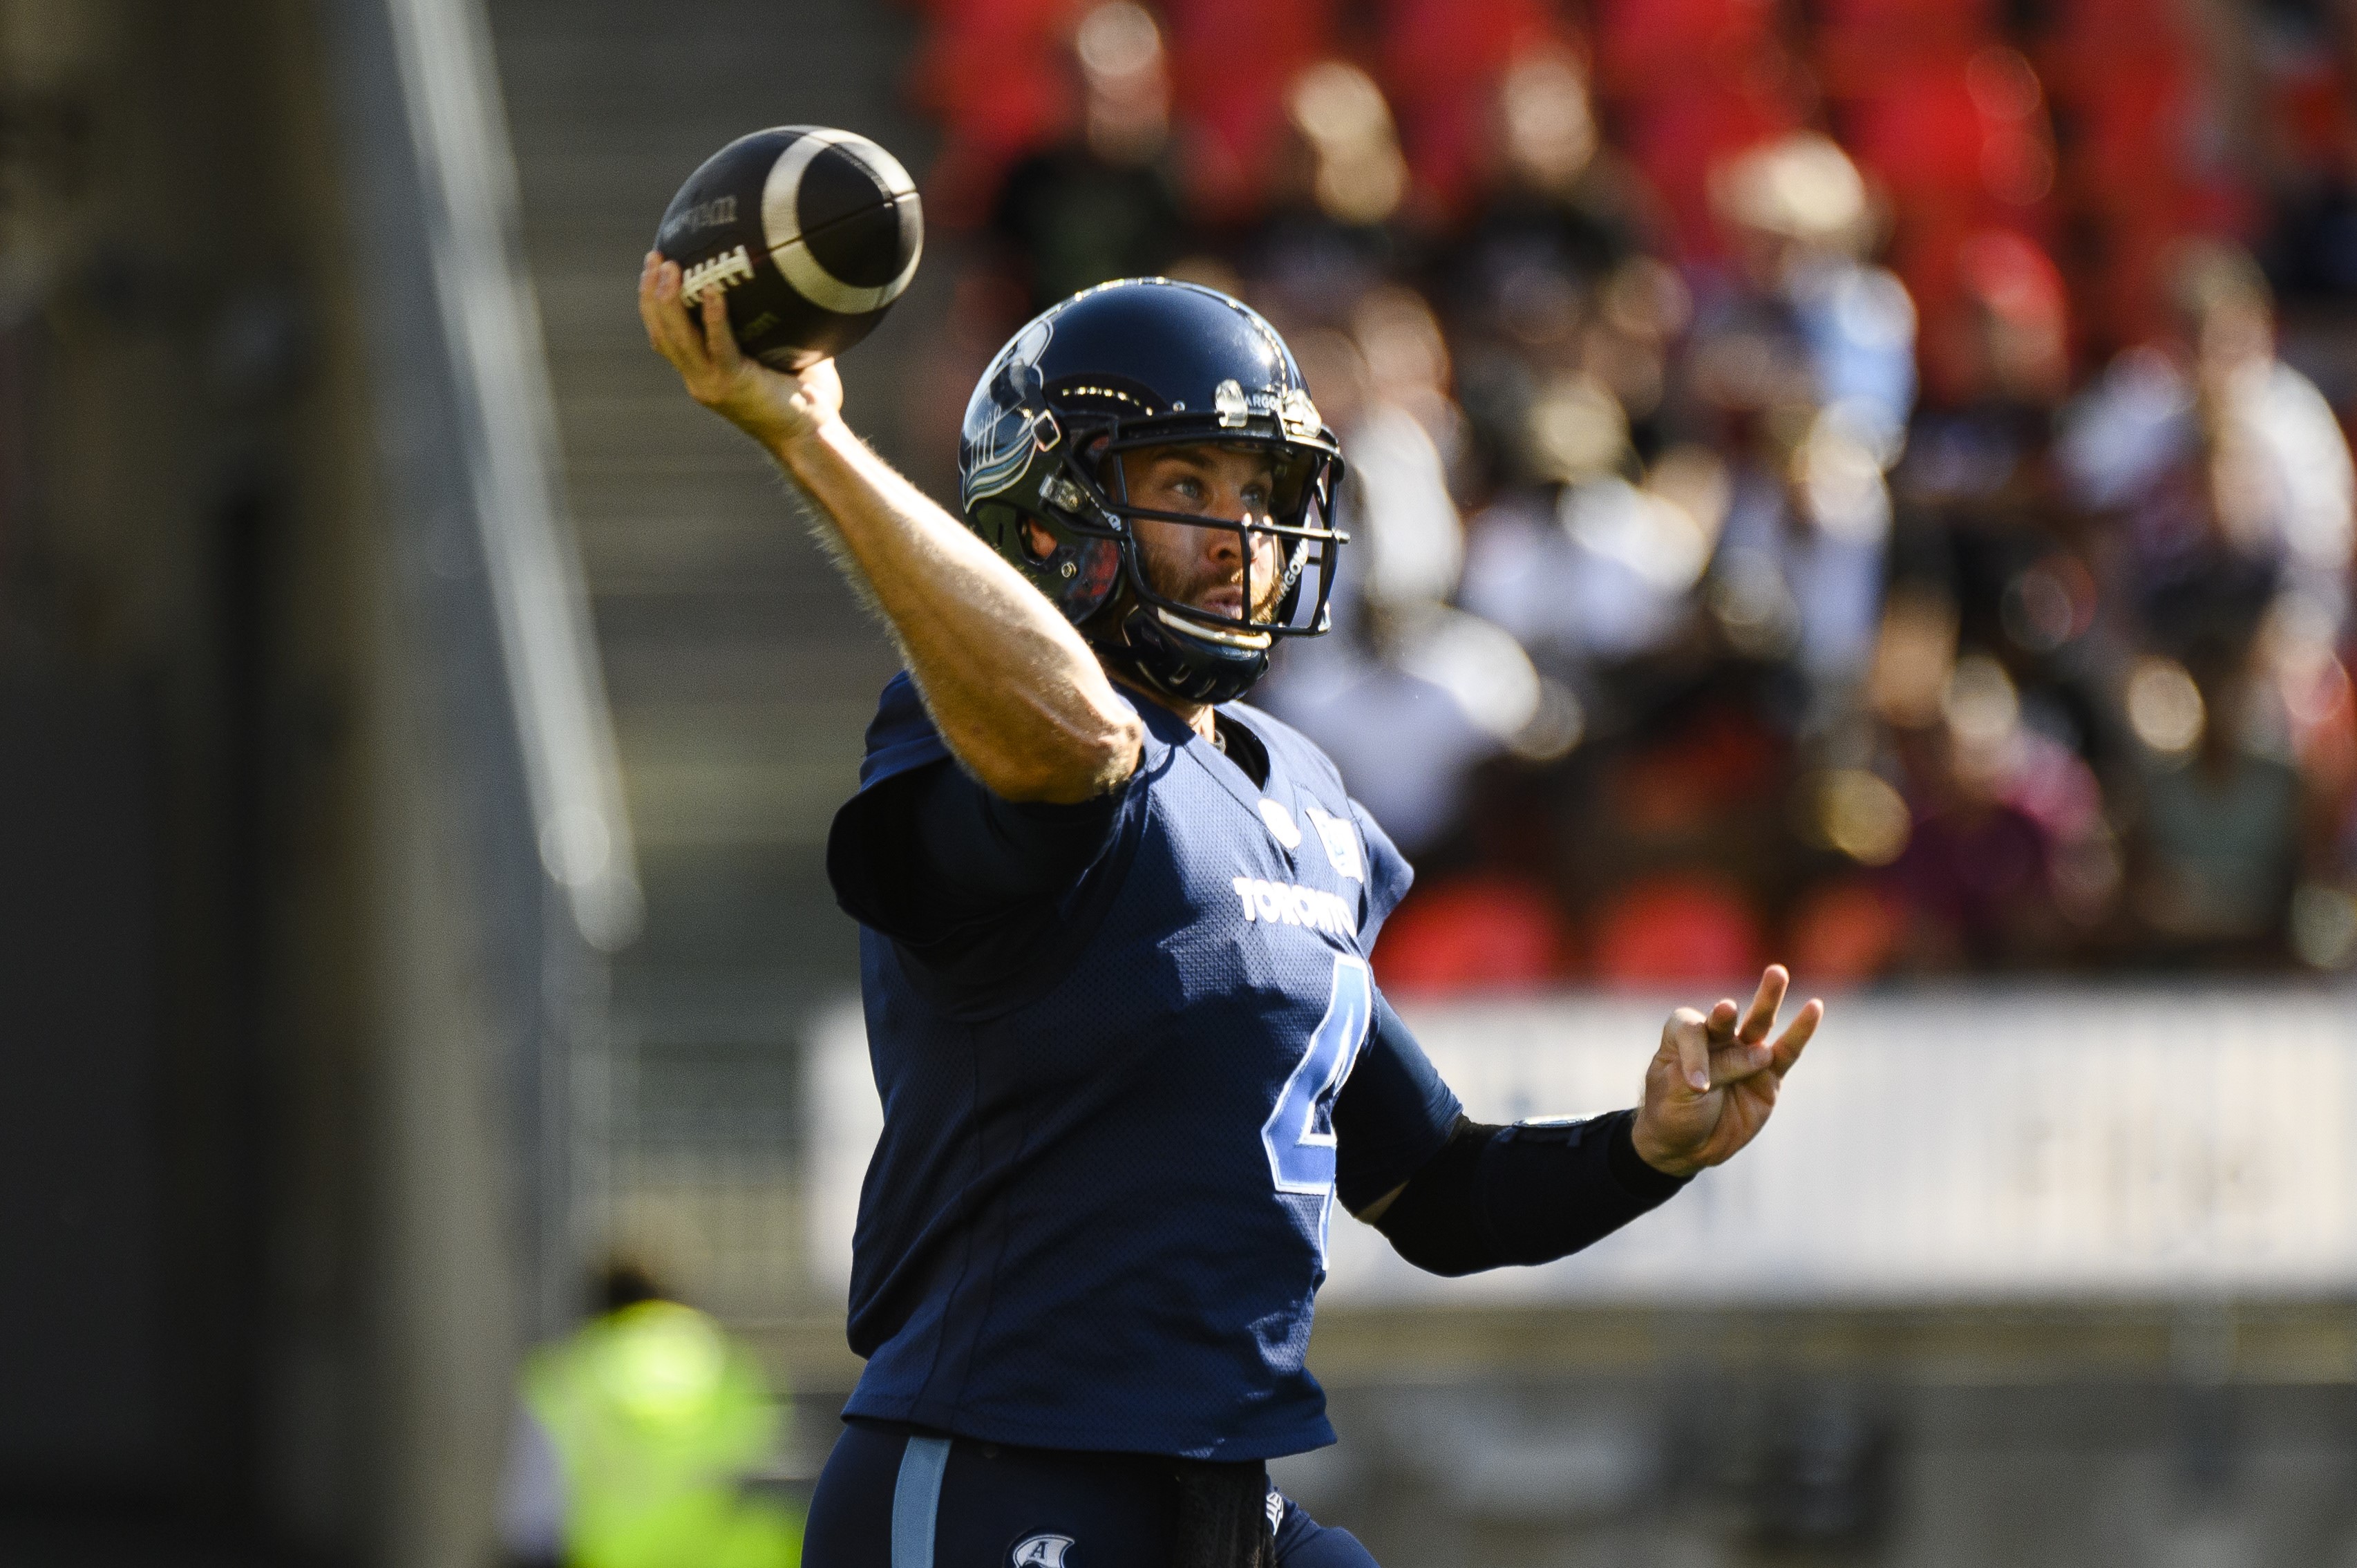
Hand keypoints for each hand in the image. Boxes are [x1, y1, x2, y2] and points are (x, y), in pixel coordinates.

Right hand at [637, 250, 842, 453]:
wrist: (811, 437)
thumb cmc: (805, 398)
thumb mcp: (779, 354)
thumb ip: (773, 324)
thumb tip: (791, 279)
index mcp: (702, 373)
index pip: (664, 335)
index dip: (652, 301)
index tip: (654, 266)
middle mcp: (699, 380)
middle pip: (660, 331)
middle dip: (652, 291)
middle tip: (655, 256)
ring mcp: (712, 384)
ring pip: (677, 338)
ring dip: (670, 299)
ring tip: (672, 266)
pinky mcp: (733, 384)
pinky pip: (718, 345)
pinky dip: (713, 317)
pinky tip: (712, 291)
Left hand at [1631, 965, 1821, 1178]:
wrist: (1685, 1147)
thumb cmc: (1672, 1113)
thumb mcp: (1678, 1092)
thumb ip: (1716, 1068)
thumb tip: (1762, 1053)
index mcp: (1684, 1037)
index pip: (1693, 1028)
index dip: (1696, 1053)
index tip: (1696, 1086)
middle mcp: (1716, 1040)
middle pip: (1728, 1015)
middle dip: (1738, 1002)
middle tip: (1752, 979)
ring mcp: (1744, 1057)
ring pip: (1759, 1025)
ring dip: (1768, 1000)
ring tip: (1777, 973)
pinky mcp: (1768, 1077)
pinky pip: (1787, 1052)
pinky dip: (1801, 1031)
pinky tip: (1815, 1008)